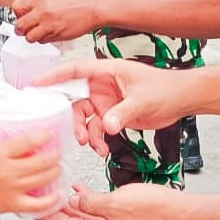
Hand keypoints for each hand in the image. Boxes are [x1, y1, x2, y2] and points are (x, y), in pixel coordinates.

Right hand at [0, 133, 62, 219]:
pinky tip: (57, 194)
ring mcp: (11, 190)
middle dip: (54, 155)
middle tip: (56, 151)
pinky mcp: (11, 205)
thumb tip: (5, 133)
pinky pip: (37, 205)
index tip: (48, 134)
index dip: (43, 136)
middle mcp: (7, 172)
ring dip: (55, 172)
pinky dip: (51, 200)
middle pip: (41, 161)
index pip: (27, 141)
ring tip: (57, 167)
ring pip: (44, 179)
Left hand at [11, 0, 101, 42]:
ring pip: (30, 37)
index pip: (16, 7)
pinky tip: (51, 32)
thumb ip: (39, 3)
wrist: (94, 7)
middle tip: (27, 28)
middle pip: (19, 26)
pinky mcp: (57, 35)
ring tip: (40, 31)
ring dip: (33, 36)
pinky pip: (43, 41)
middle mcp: (42, 12)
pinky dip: (44, 39)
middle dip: (21, 29)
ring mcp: (49, 25)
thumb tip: (28, 11)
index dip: (18, 13)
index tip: (23, 15)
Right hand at [36, 60, 188, 155]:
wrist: (182, 100)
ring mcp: (107, 101)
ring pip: (84, 118)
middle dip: (72, 118)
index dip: (54, 76)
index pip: (74, 70)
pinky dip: (97, 140)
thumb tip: (107, 126)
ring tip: (94, 146)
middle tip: (75, 134)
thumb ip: (123, 113)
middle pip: (75, 99)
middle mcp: (103, 85)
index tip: (36, 84)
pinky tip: (103, 149)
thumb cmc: (166, 88)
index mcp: (107, 71)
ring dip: (85, 133)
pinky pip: (97, 129)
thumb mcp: (143, 99)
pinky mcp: (113, 115)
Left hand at [39, 184, 185, 219]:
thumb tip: (74, 200)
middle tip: (39, 199)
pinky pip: (98, 213)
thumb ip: (91, 203)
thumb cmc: (157, 210)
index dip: (49, 217)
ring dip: (70, 205)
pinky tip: (80, 191)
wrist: (183, 213)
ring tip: (54, 192)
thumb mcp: (117, 203)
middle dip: (56, 211)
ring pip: (84, 218)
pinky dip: (87, 201)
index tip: (32, 209)